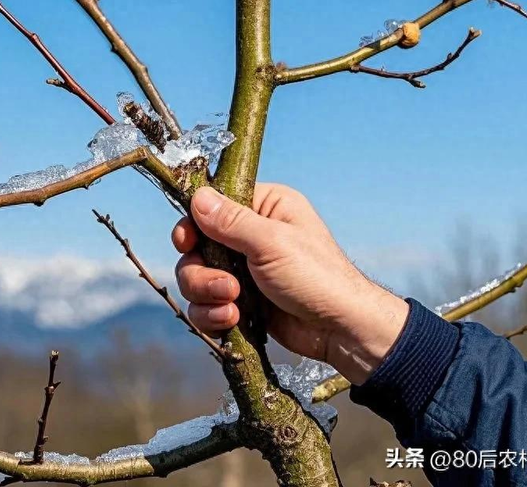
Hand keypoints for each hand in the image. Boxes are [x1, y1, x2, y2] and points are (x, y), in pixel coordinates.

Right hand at [173, 184, 408, 384]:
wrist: (341, 331)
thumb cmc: (316, 277)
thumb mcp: (271, 243)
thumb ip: (231, 221)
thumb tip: (197, 196)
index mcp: (264, 207)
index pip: (211, 205)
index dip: (193, 224)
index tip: (186, 242)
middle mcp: (250, 235)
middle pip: (196, 247)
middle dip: (201, 271)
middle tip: (225, 287)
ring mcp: (243, 270)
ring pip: (196, 278)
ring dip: (206, 295)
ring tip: (233, 307)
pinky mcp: (240, 300)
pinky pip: (206, 304)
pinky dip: (212, 315)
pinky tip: (232, 321)